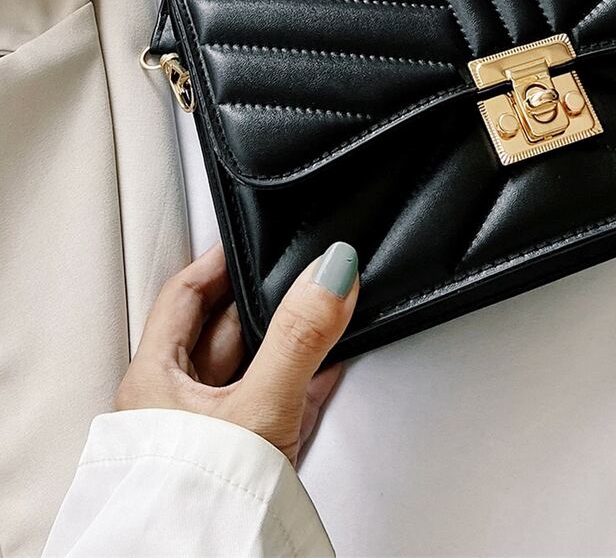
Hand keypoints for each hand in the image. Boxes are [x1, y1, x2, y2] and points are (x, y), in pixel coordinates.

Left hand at [116, 240, 358, 463]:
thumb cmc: (201, 506)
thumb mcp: (258, 407)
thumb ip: (299, 337)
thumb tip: (331, 270)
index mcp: (154, 382)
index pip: (183, 297)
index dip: (216, 262)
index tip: (248, 237)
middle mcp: (176, 406)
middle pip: (223, 330)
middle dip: (264, 299)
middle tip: (303, 271)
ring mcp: (212, 436)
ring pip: (253, 368)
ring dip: (289, 340)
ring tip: (327, 311)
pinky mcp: (245, 463)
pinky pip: (278, 404)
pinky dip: (306, 380)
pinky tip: (332, 368)